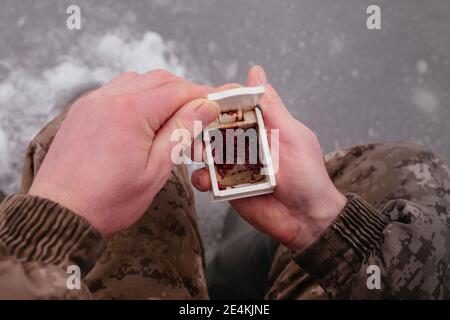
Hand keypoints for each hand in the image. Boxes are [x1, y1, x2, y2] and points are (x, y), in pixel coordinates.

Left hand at [29, 70, 219, 234]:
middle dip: (184, 92)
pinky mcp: (83, 110)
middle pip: (159, 79)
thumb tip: (205, 107)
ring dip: (160, 92)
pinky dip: (138, 96)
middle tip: (199, 114)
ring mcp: (93, 101)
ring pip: (138, 80)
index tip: (217, 105)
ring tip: (173, 118)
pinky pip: (117, 90)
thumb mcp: (156, 169)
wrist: (60, 213)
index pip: (178, 90)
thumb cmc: (108, 200)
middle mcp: (110, 97)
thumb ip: (181, 132)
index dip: (202, 96)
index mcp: (131, 111)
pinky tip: (145, 117)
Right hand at [191, 66, 346, 250]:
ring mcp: (233, 163)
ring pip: (206, 150)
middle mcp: (244, 142)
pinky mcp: (226, 185)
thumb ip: (271, 107)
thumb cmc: (308, 176)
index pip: (234, 102)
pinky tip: (204, 180)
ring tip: (196, 154)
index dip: (220, 98)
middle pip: (214, 124)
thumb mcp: (291, 136)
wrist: (306, 220)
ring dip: (196, 150)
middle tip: (191, 126)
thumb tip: (256, 72)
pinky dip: (201, 177)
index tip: (209, 98)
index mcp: (261, 125)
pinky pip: (206, 178)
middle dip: (200, 123)